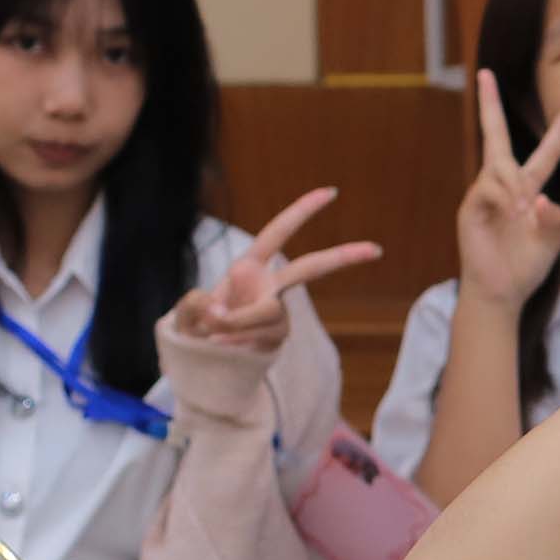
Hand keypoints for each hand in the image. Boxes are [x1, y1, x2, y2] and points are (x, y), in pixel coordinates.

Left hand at [165, 188, 381, 355]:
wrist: (202, 367)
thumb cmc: (194, 332)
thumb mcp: (184, 314)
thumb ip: (194, 306)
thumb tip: (217, 308)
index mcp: (248, 267)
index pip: (278, 233)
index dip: (302, 211)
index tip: (331, 192)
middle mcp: (269, 287)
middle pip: (309, 269)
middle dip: (342, 256)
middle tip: (375, 249)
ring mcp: (278, 314)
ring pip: (270, 312)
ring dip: (240, 323)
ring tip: (214, 336)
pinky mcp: (278, 337)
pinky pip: (261, 335)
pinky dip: (239, 341)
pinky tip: (225, 348)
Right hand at [456, 69, 559, 306]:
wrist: (502, 292)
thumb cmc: (526, 265)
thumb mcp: (552, 242)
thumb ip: (554, 219)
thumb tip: (538, 199)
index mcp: (530, 189)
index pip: (547, 151)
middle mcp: (505, 185)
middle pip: (495, 136)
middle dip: (490, 104)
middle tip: (485, 72)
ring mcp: (484, 194)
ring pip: (499, 167)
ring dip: (515, 187)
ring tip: (522, 214)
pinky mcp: (470, 208)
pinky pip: (488, 189)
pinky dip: (504, 198)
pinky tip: (512, 214)